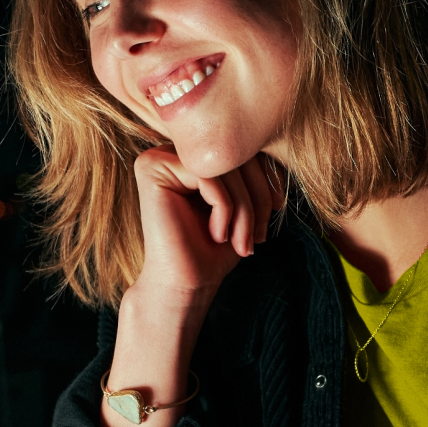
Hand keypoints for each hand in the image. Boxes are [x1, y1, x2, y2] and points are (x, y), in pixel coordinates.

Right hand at [130, 145, 286, 302]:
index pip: (240, 150)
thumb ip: (251, 172)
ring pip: (223, 166)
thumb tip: (275, 141)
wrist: (184, 285)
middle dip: (256, 198)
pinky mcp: (152, 168)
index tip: (274, 210)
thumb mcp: (242, 205)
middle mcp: (170, 150)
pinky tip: (217, 235)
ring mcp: (157, 157)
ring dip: (244, 209)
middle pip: (233, 155)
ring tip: (241, 241)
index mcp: (190, 156)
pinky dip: (225, 209)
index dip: (266, 180)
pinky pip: (208, 177)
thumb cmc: (212, 250)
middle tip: (257, 236)